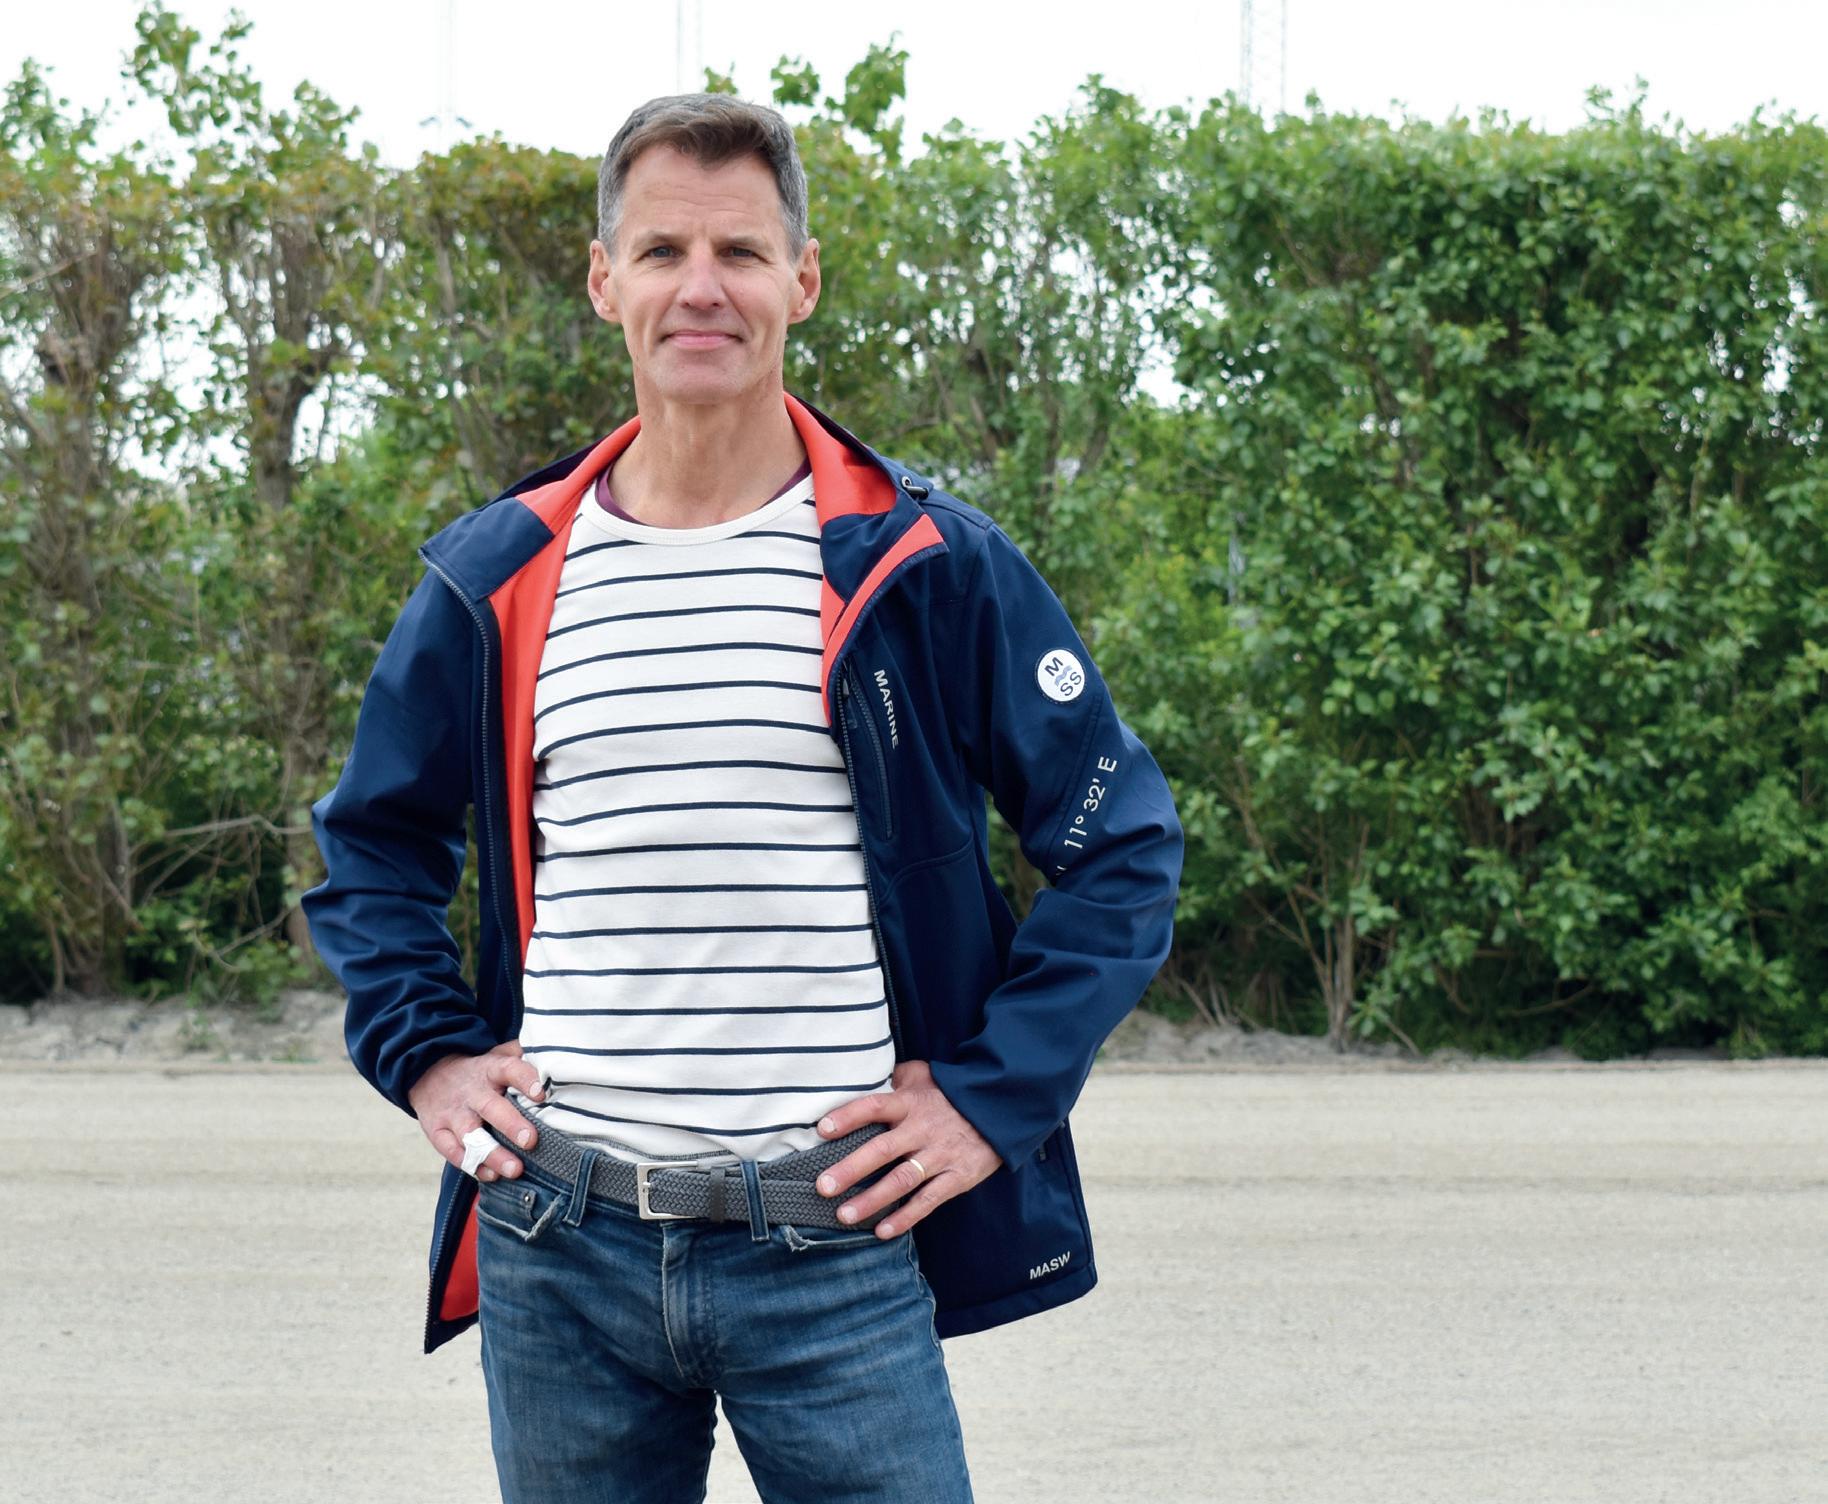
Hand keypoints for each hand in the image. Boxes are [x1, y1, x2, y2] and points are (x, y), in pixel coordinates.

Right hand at [407, 1039, 544, 1181]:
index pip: (509, 1069)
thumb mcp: (497, 1054)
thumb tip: (556, 1057)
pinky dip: (472, 1166)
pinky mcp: (438, 1132)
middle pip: (491, 1107)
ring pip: (471, 1136)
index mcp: (490, 1069)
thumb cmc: (477, 1070)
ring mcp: (453, 1114)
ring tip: (514, 1169)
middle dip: (511, 1125)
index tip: (541, 1093)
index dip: (525, 1080)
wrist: (427, 1074)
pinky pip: (453, 1152)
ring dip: (492, 1154)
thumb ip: (523, 1055)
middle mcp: (472, 1092)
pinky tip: (491, 1175)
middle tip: (530, 1140)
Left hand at [812, 1059, 1002, 1236]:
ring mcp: (940, 1155)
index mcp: (910, 1102)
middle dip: (851, 1169)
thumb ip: (895, 1078)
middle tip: (823, 1186)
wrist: (1001, 1107)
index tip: (822, 1130)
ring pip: (901, 1180)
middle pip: (882, 1149)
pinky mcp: (957, 1177)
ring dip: (872, 1200)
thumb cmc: (952, 1091)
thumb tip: (866, 1078)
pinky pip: (928, 1200)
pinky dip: (905, 1217)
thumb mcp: (924, 1075)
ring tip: (844, 1216)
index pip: (874, 1106)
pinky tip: (882, 1230)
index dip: (848, 1117)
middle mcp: (922, 1129)